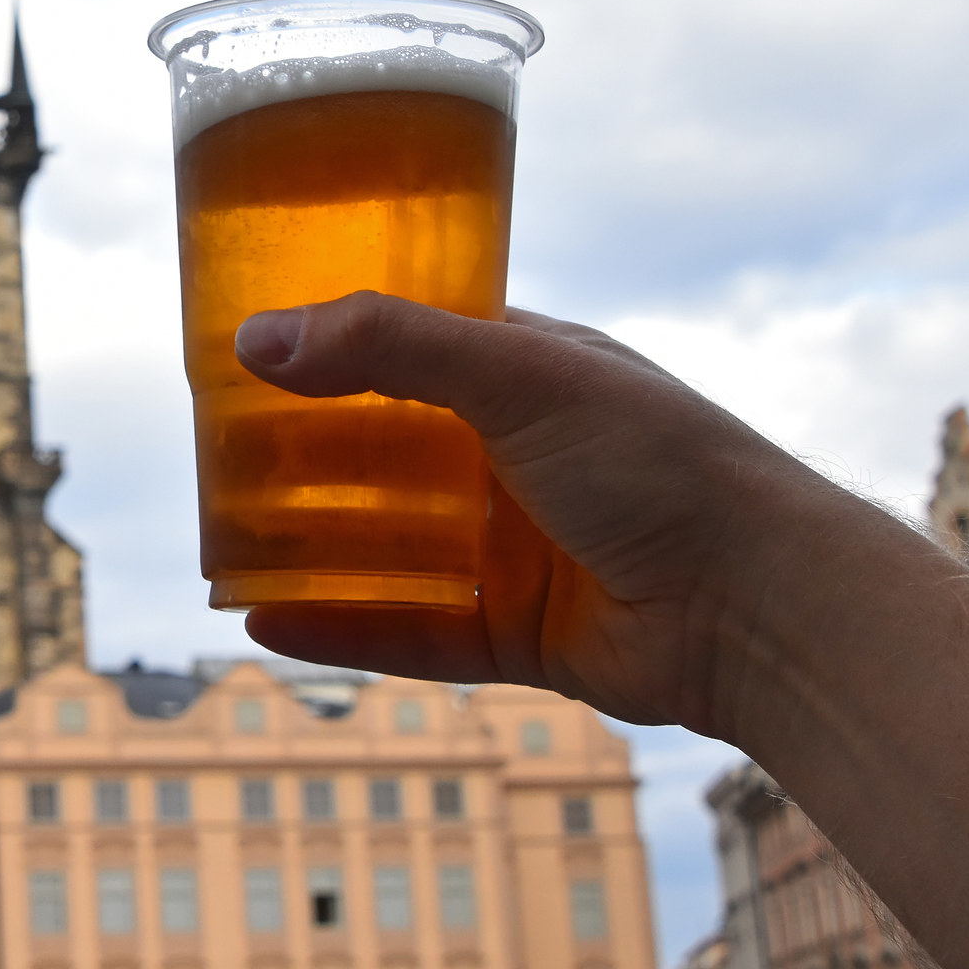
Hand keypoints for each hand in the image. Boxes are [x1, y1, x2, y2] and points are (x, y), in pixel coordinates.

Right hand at [232, 291, 891, 735]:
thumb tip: (255, 337)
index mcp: (516, 373)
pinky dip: (337, 627)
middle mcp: (505, 456)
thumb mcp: (516, 373)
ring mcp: (505, 547)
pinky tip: (263, 621)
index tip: (237, 355)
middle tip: (208, 459)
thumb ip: (387, 346)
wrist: (761, 604)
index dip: (321, 348)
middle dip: (293, 459)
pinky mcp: (508, 632)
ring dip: (303, 548)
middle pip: (373, 454)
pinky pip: (403, 631)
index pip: (397, 346)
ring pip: (379, 547)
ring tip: (215, 548)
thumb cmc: (657, 460)